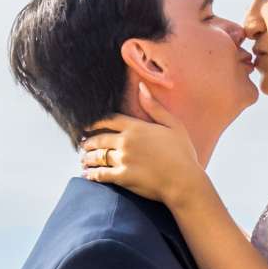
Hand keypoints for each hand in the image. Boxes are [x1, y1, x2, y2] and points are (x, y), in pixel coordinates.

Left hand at [81, 84, 202, 208]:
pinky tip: (87, 175)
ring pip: (98, 155)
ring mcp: (123, 159)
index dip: (95, 122)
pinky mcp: (123, 177)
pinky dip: (92, 174)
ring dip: (88, 157)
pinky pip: (101, 174)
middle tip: (82, 144)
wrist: (185, 181)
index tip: (88, 126)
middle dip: (88, 141)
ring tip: (84, 159)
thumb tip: (141, 87)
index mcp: (137, 127)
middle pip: (99, 138)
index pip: (109, 120)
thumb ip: (155, 107)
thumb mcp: (174, 125)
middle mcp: (126, 141)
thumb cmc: (183, 154)